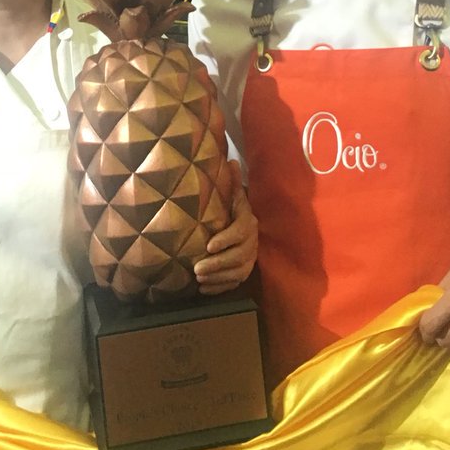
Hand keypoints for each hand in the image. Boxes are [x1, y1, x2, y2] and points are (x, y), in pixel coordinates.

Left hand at [195, 169, 257, 295]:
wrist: (241, 224)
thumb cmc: (229, 208)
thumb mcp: (232, 194)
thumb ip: (231, 181)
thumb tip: (232, 160)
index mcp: (248, 221)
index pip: (240, 232)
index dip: (226, 239)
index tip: (208, 245)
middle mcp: (252, 241)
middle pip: (239, 256)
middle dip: (217, 264)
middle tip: (196, 268)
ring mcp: (250, 259)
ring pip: (237, 272)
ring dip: (217, 278)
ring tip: (198, 278)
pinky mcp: (245, 272)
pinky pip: (235, 283)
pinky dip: (220, 288)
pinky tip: (204, 289)